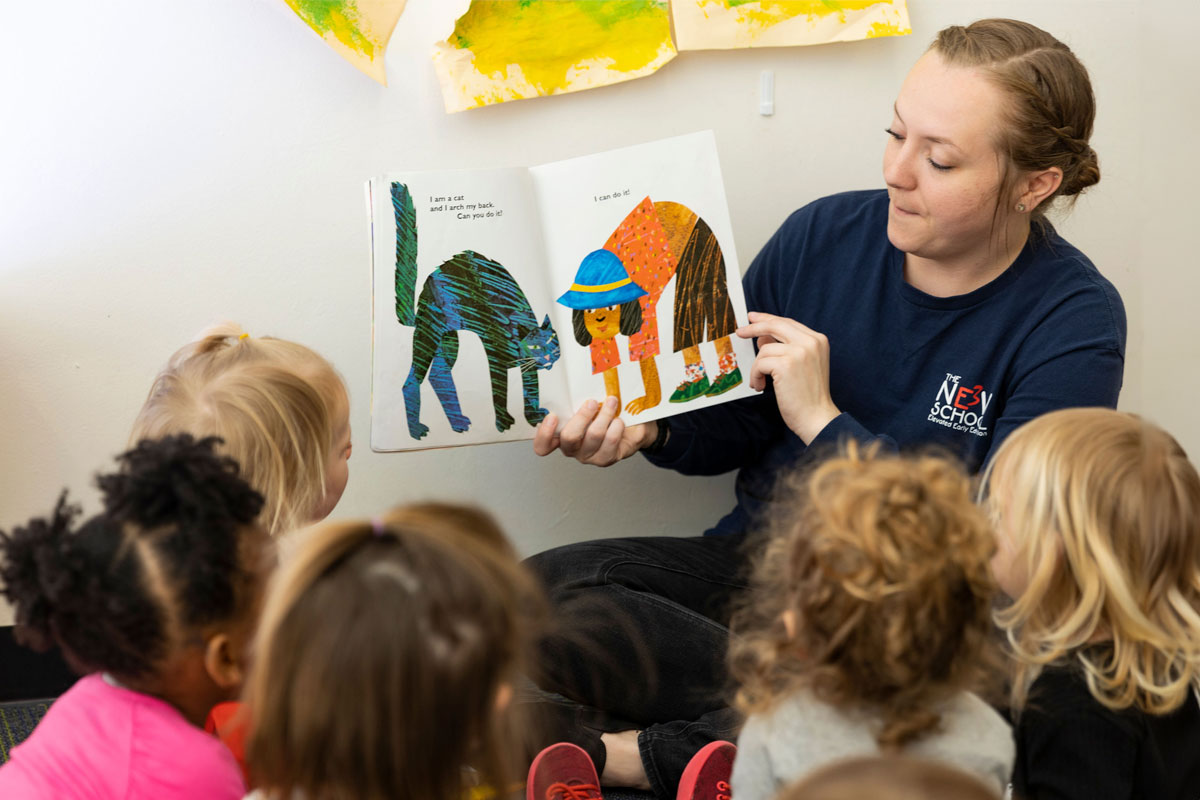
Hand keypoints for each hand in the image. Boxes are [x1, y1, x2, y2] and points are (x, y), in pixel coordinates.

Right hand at [532, 397, 656, 466]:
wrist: (631, 427)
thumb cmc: (603, 412)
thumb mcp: (588, 403)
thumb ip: (577, 398)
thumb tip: (578, 380)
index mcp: (560, 435)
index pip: (543, 445)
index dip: (544, 434)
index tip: (553, 416)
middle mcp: (572, 448)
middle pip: (569, 438)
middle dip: (582, 417)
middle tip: (592, 402)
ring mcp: (589, 455)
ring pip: (593, 436)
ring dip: (604, 415)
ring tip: (612, 402)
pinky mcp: (606, 458)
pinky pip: (611, 441)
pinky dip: (616, 426)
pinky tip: (619, 420)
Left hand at [737, 311, 839, 444]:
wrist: (817, 417)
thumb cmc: (808, 396)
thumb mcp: (802, 365)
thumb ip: (786, 347)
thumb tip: (762, 337)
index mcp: (817, 340)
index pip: (788, 322)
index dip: (768, 319)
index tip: (754, 318)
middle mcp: (810, 342)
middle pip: (775, 325)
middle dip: (755, 327)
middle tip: (740, 331)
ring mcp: (799, 352)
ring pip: (764, 349)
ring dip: (757, 367)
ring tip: (760, 381)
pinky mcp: (786, 364)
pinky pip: (759, 363)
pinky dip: (755, 375)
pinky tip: (760, 386)